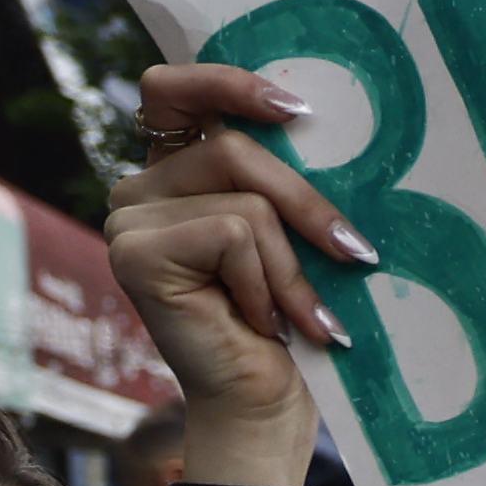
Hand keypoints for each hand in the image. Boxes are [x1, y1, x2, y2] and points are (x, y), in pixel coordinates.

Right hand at [103, 64, 358, 439]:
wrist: (262, 403)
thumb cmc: (291, 321)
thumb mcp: (294, 236)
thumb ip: (284, 179)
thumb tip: (321, 124)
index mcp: (176, 170)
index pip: (175, 89)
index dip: (229, 82)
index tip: (299, 110)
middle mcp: (142, 186)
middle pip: (235, 148)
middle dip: (308, 205)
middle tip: (356, 253)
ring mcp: (129, 218)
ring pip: (245, 202)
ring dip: (293, 267)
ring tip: (301, 315)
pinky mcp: (133, 251)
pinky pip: (232, 234)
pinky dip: (268, 282)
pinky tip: (266, 323)